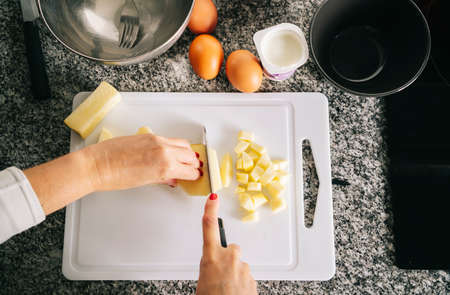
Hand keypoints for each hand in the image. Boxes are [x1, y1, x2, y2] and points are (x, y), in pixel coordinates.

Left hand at [84, 134, 200, 190]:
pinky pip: (169, 139)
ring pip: (183, 144)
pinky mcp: (148, 135)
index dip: (195, 175)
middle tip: (193, 168)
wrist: (97, 165)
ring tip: (184, 159)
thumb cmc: (114, 176)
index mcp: (165, 166)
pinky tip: (170, 152)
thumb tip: (171, 178)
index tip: (195, 176)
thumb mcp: (144, 182)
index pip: (190, 170)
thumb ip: (163, 178)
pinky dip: (174, 145)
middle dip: (194, 163)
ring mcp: (157, 141)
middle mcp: (164, 151)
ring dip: (187, 152)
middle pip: (190, 155)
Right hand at [196, 194, 256, 294]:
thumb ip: (209, 270)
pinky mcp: (253, 279)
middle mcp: (229, 259)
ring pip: (239, 265)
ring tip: (226, 291)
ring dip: (234, 275)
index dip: (211, 210)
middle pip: (230, 249)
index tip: (213, 198)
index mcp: (211, 258)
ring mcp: (243, 268)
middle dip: (227, 258)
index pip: (209, 227)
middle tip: (219, 277)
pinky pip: (246, 277)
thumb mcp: (201, 284)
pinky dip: (241, 284)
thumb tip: (214, 271)